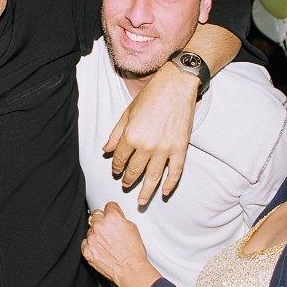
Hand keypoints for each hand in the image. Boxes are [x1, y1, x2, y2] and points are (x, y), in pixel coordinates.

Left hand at [82, 202, 160, 286]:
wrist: (130, 270)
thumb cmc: (133, 252)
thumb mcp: (132, 228)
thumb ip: (120, 219)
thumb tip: (116, 218)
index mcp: (112, 218)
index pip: (108, 206)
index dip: (112, 211)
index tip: (112, 214)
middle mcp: (99, 226)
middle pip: (96, 216)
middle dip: (102, 221)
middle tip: (108, 230)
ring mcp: (91, 238)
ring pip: (90, 230)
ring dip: (96, 234)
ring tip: (107, 243)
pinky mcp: (87, 250)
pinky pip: (85, 243)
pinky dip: (91, 245)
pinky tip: (101, 250)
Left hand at [103, 63, 197, 205]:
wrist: (176, 86)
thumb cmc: (150, 96)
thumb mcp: (127, 113)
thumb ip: (116, 134)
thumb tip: (106, 151)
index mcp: (131, 137)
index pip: (120, 159)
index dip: (116, 167)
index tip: (116, 171)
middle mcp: (146, 146)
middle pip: (135, 170)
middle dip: (128, 180)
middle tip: (125, 185)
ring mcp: (165, 149)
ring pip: (153, 177)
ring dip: (146, 191)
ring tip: (141, 200)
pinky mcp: (180, 149)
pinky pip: (175, 172)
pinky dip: (170, 183)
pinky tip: (166, 191)